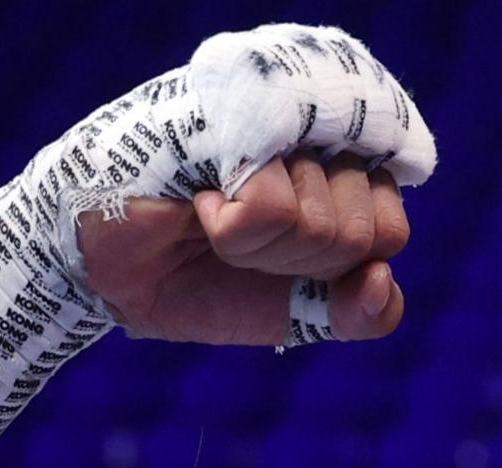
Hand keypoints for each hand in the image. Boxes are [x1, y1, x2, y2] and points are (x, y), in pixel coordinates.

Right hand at [78, 150, 410, 346]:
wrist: (110, 272)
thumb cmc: (203, 281)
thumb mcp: (299, 314)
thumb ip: (360, 315)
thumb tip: (382, 277)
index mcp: (343, 176)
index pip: (391, 229)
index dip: (339, 265)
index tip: (284, 259)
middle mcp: (318, 138)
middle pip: (362, 231)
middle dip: (295, 264)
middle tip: (242, 240)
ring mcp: (278, 122)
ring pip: (321, 223)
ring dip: (257, 247)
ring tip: (214, 216)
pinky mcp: (233, 118)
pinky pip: (275, 208)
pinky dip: (233, 230)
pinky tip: (201, 201)